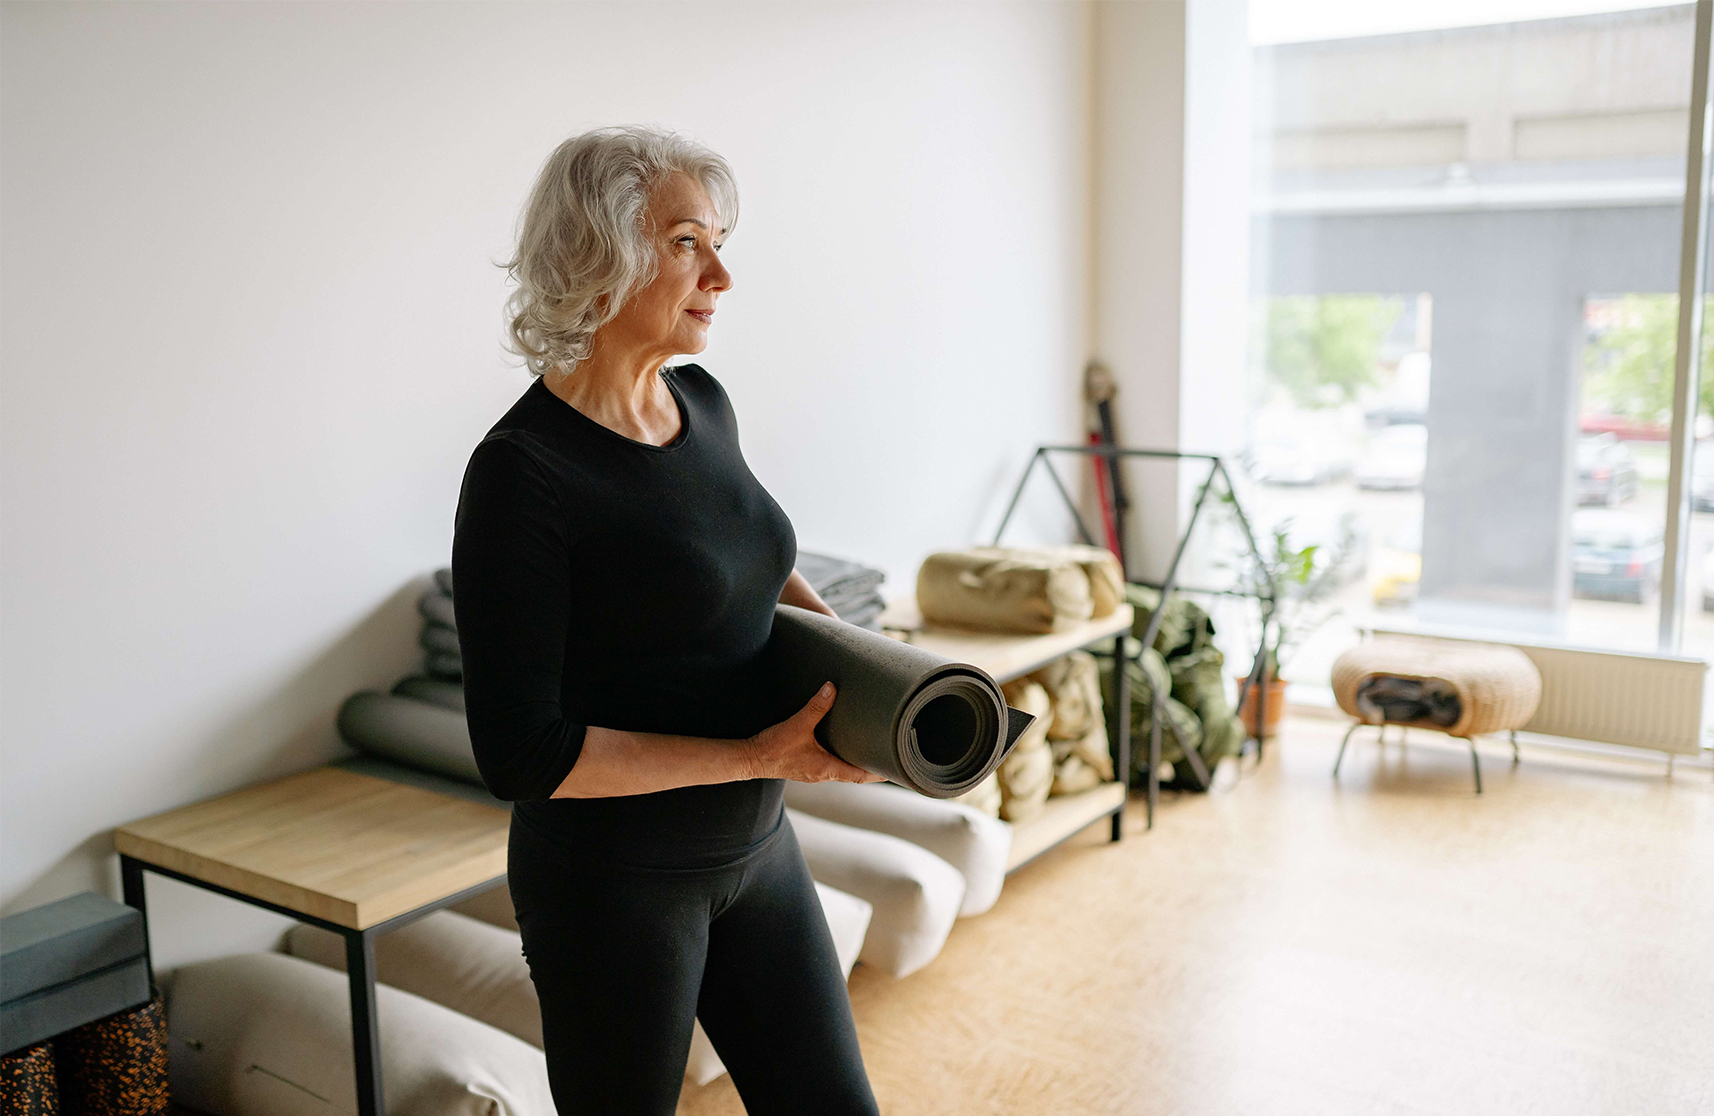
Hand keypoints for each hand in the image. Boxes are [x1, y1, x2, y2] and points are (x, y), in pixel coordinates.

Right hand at [746, 683, 884, 783]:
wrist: (750, 758)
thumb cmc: (773, 748)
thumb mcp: (797, 725)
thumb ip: (815, 707)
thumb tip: (831, 689)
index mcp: (826, 769)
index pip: (859, 776)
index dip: (878, 773)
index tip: (894, 769)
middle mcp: (823, 774)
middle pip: (854, 774)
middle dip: (870, 766)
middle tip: (887, 756)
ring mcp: (815, 772)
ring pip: (842, 770)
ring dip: (855, 762)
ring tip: (870, 750)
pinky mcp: (807, 767)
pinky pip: (830, 764)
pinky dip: (841, 757)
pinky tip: (842, 746)